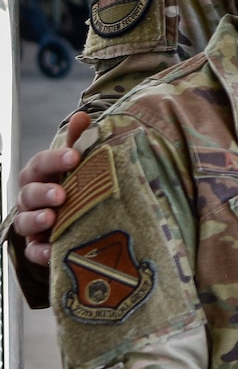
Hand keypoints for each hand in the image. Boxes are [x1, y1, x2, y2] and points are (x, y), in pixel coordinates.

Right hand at [13, 113, 89, 268]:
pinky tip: (51, 250)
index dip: (54, 159)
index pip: (39, 163)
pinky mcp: (37, 246)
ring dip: (36, 219)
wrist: (73, 220)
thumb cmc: (73, 185)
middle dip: (43, 192)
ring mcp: (31, 223)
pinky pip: (34, 251)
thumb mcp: (76, 165)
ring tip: (52, 218)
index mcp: (40, 175)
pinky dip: (41, 252)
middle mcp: (30, 198)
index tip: (74, 156)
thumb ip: (78, 141)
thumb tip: (82, 116)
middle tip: (61, 193)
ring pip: (24, 221)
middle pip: (28, 193)